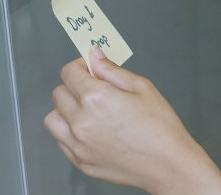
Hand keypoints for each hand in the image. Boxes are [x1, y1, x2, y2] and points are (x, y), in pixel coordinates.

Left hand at [44, 48, 220, 194]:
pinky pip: (62, 142)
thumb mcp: (141, 86)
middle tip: (93, 87)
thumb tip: (95, 57)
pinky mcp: (82, 163)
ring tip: (87, 110)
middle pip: (58, 94)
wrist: (167, 164)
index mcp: (95, 98)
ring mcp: (79, 145)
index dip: (79, 66)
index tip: (89, 68)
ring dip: (65, 110)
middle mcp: (81, 122)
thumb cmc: (159, 125)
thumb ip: (112, 70)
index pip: (68, 73)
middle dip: (73, 85)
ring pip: (53, 120)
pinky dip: (69, 132)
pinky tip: (90, 130)